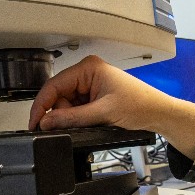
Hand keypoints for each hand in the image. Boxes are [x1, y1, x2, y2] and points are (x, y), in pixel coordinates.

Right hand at [28, 55, 194, 155]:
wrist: (158, 113)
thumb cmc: (140, 104)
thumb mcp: (103, 112)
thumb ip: (72, 118)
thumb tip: (48, 121)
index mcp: (88, 68)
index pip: (54, 85)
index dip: (42, 106)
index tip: (35, 122)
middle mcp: (87, 73)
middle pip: (58, 96)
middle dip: (61, 114)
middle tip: (70, 126)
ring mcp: (90, 85)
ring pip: (66, 105)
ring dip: (72, 118)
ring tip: (91, 122)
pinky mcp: (94, 96)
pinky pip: (76, 109)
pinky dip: (79, 119)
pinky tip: (91, 122)